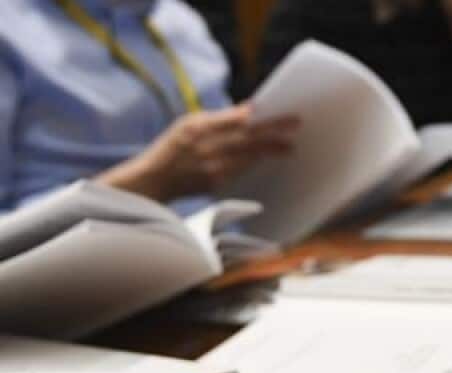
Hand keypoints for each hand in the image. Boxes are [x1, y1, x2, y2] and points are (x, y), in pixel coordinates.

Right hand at [99, 104, 299, 201]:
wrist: (155, 179)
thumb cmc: (173, 146)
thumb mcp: (188, 124)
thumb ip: (218, 118)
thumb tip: (249, 110)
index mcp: (196, 127)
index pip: (232, 120)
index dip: (255, 116)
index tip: (273, 109)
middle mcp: (204, 147)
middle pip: (246, 138)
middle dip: (273, 132)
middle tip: (295, 126)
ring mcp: (211, 167)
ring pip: (248, 157)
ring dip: (271, 150)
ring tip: (289, 146)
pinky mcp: (215, 183)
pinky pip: (242, 171)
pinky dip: (256, 163)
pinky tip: (270, 159)